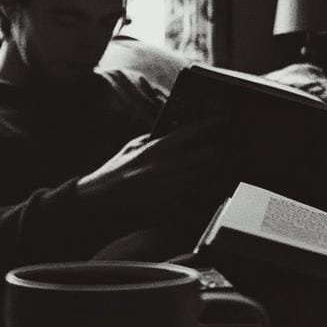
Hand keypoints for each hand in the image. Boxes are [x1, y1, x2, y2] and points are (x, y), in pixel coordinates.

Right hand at [75, 117, 232, 224]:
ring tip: (213, 171)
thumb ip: (154, 138)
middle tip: (226, 149)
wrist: (100, 202)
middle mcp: (167, 167)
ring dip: (210, 174)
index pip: (192, 132)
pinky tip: (197, 193)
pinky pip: (195, 200)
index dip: (212, 123)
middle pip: (207, 156)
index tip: (225, 119)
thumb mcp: (132, 147)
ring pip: (204, 178)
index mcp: (157, 149)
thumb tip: (175, 130)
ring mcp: (171, 189)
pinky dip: (198, 196)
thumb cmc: (115, 172)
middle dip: (217, 152)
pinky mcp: (171, 207)